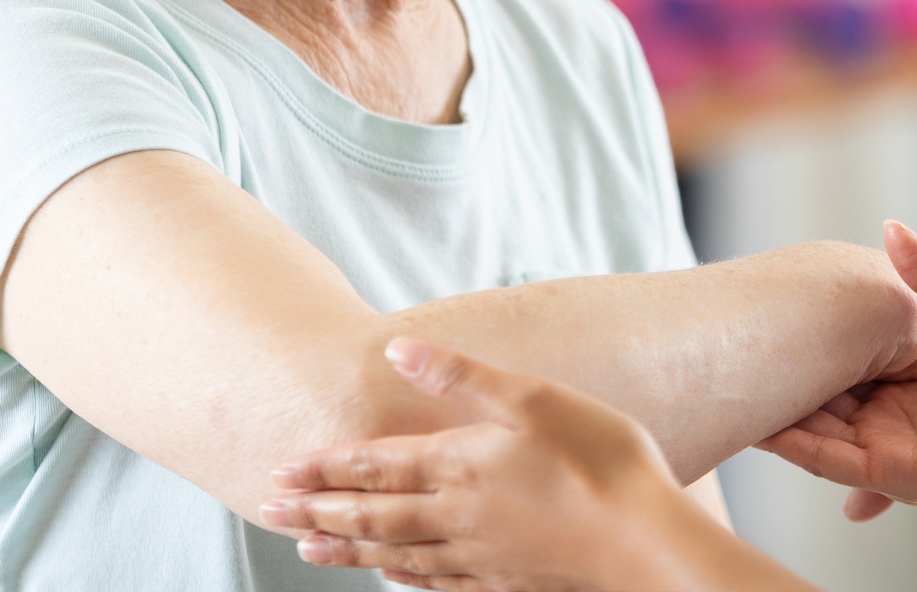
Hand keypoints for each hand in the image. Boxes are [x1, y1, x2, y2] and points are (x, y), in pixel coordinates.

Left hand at [262, 339, 804, 591]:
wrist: (645, 542)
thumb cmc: (600, 459)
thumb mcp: (533, 397)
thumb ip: (461, 375)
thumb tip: (397, 349)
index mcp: (460, 465)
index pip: (375, 467)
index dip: (325, 470)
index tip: (280, 473)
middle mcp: (457, 516)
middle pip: (372, 517)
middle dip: (318, 513)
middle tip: (270, 513)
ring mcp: (479, 556)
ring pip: (395, 555)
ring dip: (347, 551)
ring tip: (307, 551)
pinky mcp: (504, 582)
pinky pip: (435, 584)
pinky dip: (402, 580)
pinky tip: (392, 580)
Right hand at [758, 222, 916, 548]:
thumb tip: (890, 227)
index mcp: (906, 386)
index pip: (844, 365)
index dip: (811, 342)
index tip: (774, 314)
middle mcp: (890, 418)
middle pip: (820, 396)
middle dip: (781, 377)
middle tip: (735, 345)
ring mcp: (888, 445)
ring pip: (814, 426)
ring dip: (775, 409)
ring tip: (730, 383)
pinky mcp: (895, 469)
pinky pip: (831, 457)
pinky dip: (794, 443)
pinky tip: (760, 426)